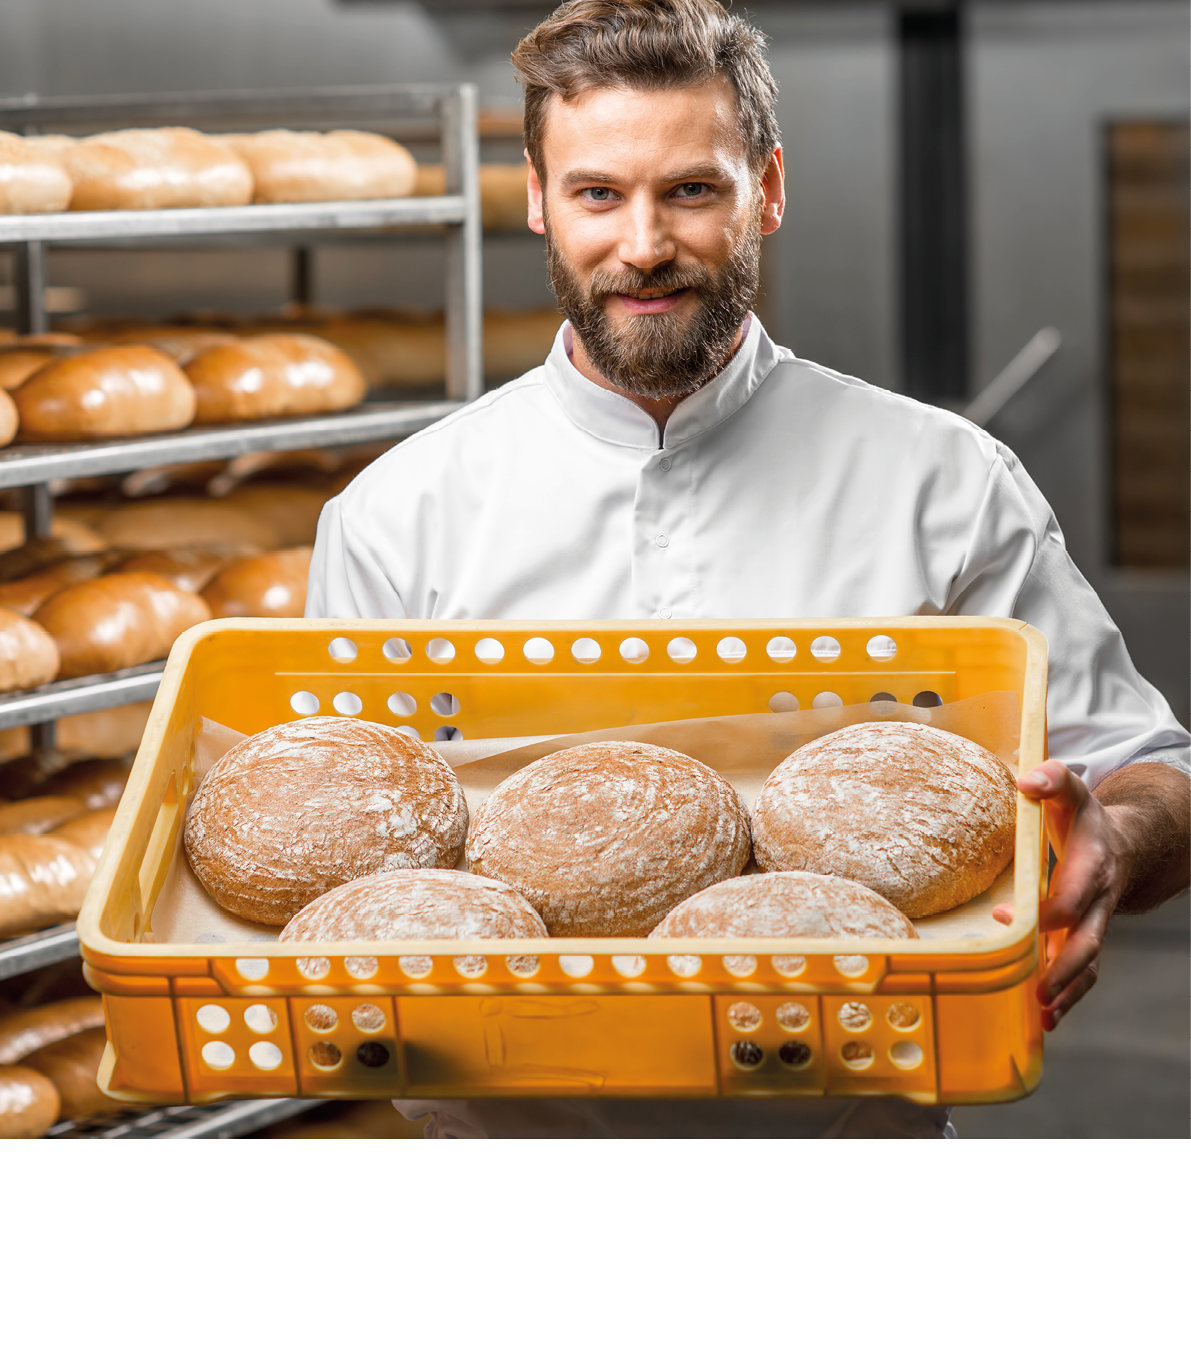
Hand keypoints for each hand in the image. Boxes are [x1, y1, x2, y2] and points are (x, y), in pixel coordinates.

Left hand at [992, 760, 1131, 1030]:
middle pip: (1086, 942)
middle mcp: (1097, 901)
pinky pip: (1084, 973)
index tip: (1004, 916)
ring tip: (1041, 1016)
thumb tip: (1026, 779)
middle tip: (1036, 991)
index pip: (1071, 897)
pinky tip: (1044, 1020)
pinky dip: (1069, 997)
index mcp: (1092, 867)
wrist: (1122, 843)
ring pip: (1087, 964)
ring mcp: (1094, 924)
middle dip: (1063, 969)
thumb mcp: (1071, 791)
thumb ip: (1053, 778)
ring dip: (1067, 992)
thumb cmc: (1083, 817)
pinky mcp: (1086, 938)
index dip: (1043, 913)